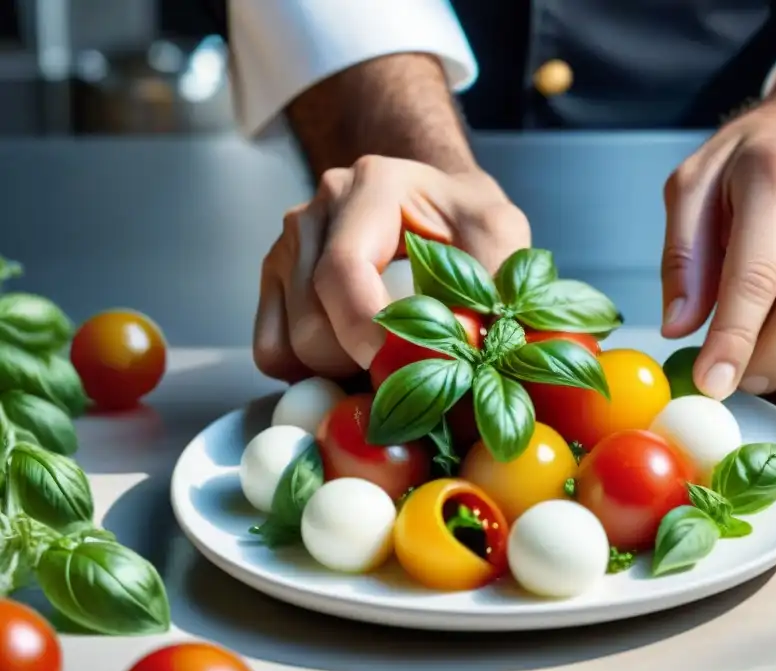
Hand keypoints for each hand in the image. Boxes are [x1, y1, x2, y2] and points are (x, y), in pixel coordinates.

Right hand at [253, 156, 529, 381]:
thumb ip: (492, 287)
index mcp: (371, 187)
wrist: (439, 202)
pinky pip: (272, 352)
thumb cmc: (468, 221)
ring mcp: (287, 247)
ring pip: (292, 346)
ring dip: (342, 374)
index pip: (344, 273)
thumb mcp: (501, 236)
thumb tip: (470, 354)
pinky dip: (310, 375)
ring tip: (391, 363)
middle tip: (412, 372)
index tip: (406, 373)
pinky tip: (353, 363)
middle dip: (362, 366)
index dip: (370, 336)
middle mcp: (316, 212)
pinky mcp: (276, 282)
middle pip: (313, 324)